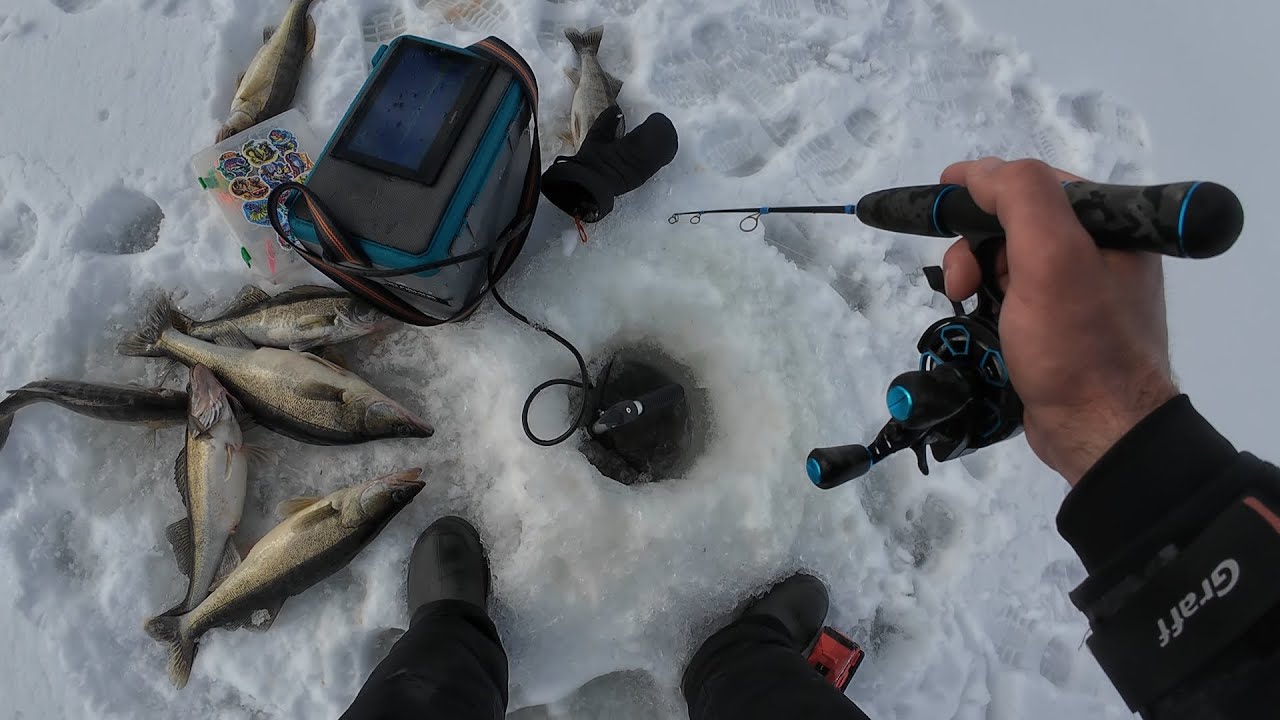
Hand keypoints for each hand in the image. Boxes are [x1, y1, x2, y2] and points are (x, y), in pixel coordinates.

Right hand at [940, 158, 1177, 484]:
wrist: (1098, 432)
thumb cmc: (1077, 345)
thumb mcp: (1052, 258)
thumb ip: (1021, 198)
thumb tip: (979, 171)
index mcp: (1113, 225)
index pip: (1037, 183)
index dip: (985, 187)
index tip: (941, 199)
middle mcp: (1100, 251)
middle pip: (1016, 221)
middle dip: (976, 242)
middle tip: (961, 280)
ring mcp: (1078, 292)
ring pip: (1007, 259)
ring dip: (976, 274)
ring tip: (967, 303)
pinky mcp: (1057, 327)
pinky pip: (1010, 295)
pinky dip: (986, 301)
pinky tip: (980, 320)